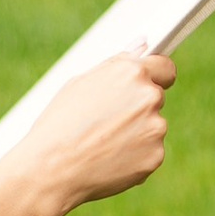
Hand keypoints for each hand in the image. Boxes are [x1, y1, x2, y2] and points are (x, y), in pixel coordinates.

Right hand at [20, 48, 174, 215]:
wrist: (50, 170)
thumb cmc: (58, 125)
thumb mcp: (79, 84)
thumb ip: (117, 65)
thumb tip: (143, 45)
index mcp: (131, 72)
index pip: (165, 68)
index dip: (156, 77)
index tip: (150, 85)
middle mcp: (149, 96)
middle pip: (155, 99)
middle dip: (136, 109)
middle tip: (104, 124)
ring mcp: (155, 127)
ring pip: (152, 127)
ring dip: (135, 134)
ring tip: (100, 145)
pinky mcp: (155, 156)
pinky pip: (149, 153)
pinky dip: (134, 158)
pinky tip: (107, 161)